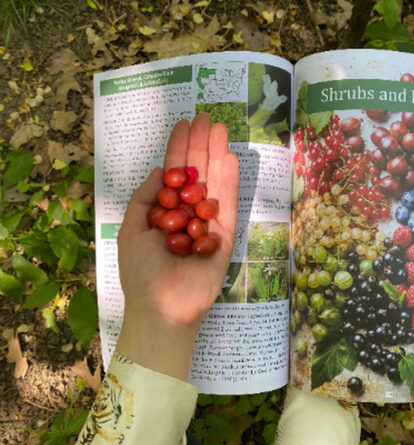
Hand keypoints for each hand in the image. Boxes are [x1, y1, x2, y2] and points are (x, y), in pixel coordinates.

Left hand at [115, 113, 238, 379]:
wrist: (162, 307)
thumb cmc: (141, 271)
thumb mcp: (132, 228)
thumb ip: (145, 197)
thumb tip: (161, 169)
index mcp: (165, 212)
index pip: (175, 174)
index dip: (179, 149)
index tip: (184, 124)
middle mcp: (189, 214)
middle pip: (197, 173)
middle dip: (200, 145)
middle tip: (206, 117)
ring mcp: (209, 224)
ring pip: (214, 184)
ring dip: (217, 155)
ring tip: (220, 128)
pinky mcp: (226, 237)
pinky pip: (229, 206)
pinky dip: (229, 183)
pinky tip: (229, 158)